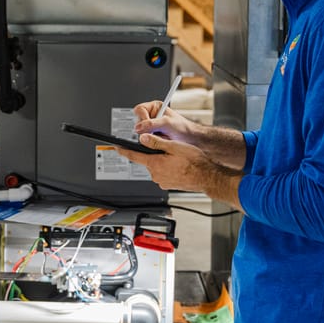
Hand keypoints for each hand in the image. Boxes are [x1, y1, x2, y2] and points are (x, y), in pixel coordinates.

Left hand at [116, 133, 243, 207]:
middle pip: (147, 160)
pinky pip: (163, 173)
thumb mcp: (174, 146)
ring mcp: (161, 181)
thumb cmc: (194, 162)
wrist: (207, 177)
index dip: (124, 150)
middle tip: (167, 148)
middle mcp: (156, 174)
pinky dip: (167, 167)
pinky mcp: (168, 184)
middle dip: (153, 153)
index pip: (134, 156)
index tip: (116, 147)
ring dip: (162, 160)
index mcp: (155, 164)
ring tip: (176, 158)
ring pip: (156, 166)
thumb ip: (156, 142)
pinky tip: (178, 165)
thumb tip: (143, 138)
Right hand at [132, 101, 201, 143]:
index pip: (140, 110)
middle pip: (138, 121)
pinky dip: (148, 141)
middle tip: (152, 133)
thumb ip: (152, 124)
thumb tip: (138, 127)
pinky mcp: (151, 136)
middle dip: (144, 128)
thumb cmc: (183, 128)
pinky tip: (156, 141)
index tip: (147, 125)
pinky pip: (144, 139)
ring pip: (140, 131)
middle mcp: (152, 116)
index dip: (142, 118)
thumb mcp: (167, 123)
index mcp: (155, 108)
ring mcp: (151, 127)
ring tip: (157, 137)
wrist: (191, 140)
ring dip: (147, 136)